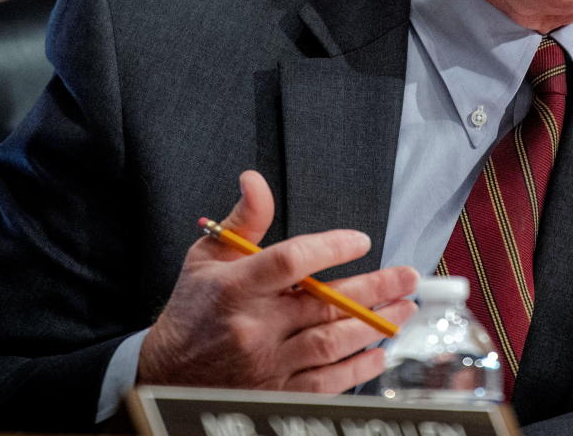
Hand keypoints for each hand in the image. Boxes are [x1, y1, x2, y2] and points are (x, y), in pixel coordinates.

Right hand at [138, 170, 417, 392]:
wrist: (164, 376)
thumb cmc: (193, 310)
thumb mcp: (207, 257)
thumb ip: (243, 220)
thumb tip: (254, 178)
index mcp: (236, 287)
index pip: (291, 261)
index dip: (331, 248)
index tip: (362, 240)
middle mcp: (253, 326)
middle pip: (325, 304)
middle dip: (375, 289)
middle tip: (408, 277)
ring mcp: (266, 364)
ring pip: (332, 343)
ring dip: (374, 326)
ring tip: (404, 309)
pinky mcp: (274, 394)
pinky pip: (325, 383)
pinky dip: (357, 369)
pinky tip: (378, 351)